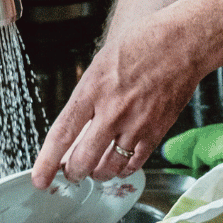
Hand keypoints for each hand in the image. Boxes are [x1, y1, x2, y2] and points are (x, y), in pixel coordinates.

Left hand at [30, 6, 206, 187]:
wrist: (182, 43)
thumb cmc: (142, 45)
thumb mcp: (101, 65)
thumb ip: (87, 97)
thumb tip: (75, 128)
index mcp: (93, 90)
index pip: (62, 133)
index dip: (47, 161)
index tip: (40, 178)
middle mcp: (112, 111)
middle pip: (83, 159)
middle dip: (73, 172)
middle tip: (71, 171)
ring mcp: (136, 124)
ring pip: (108, 167)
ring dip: (97, 173)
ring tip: (94, 168)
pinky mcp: (156, 132)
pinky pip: (134, 163)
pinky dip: (123, 169)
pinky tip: (119, 164)